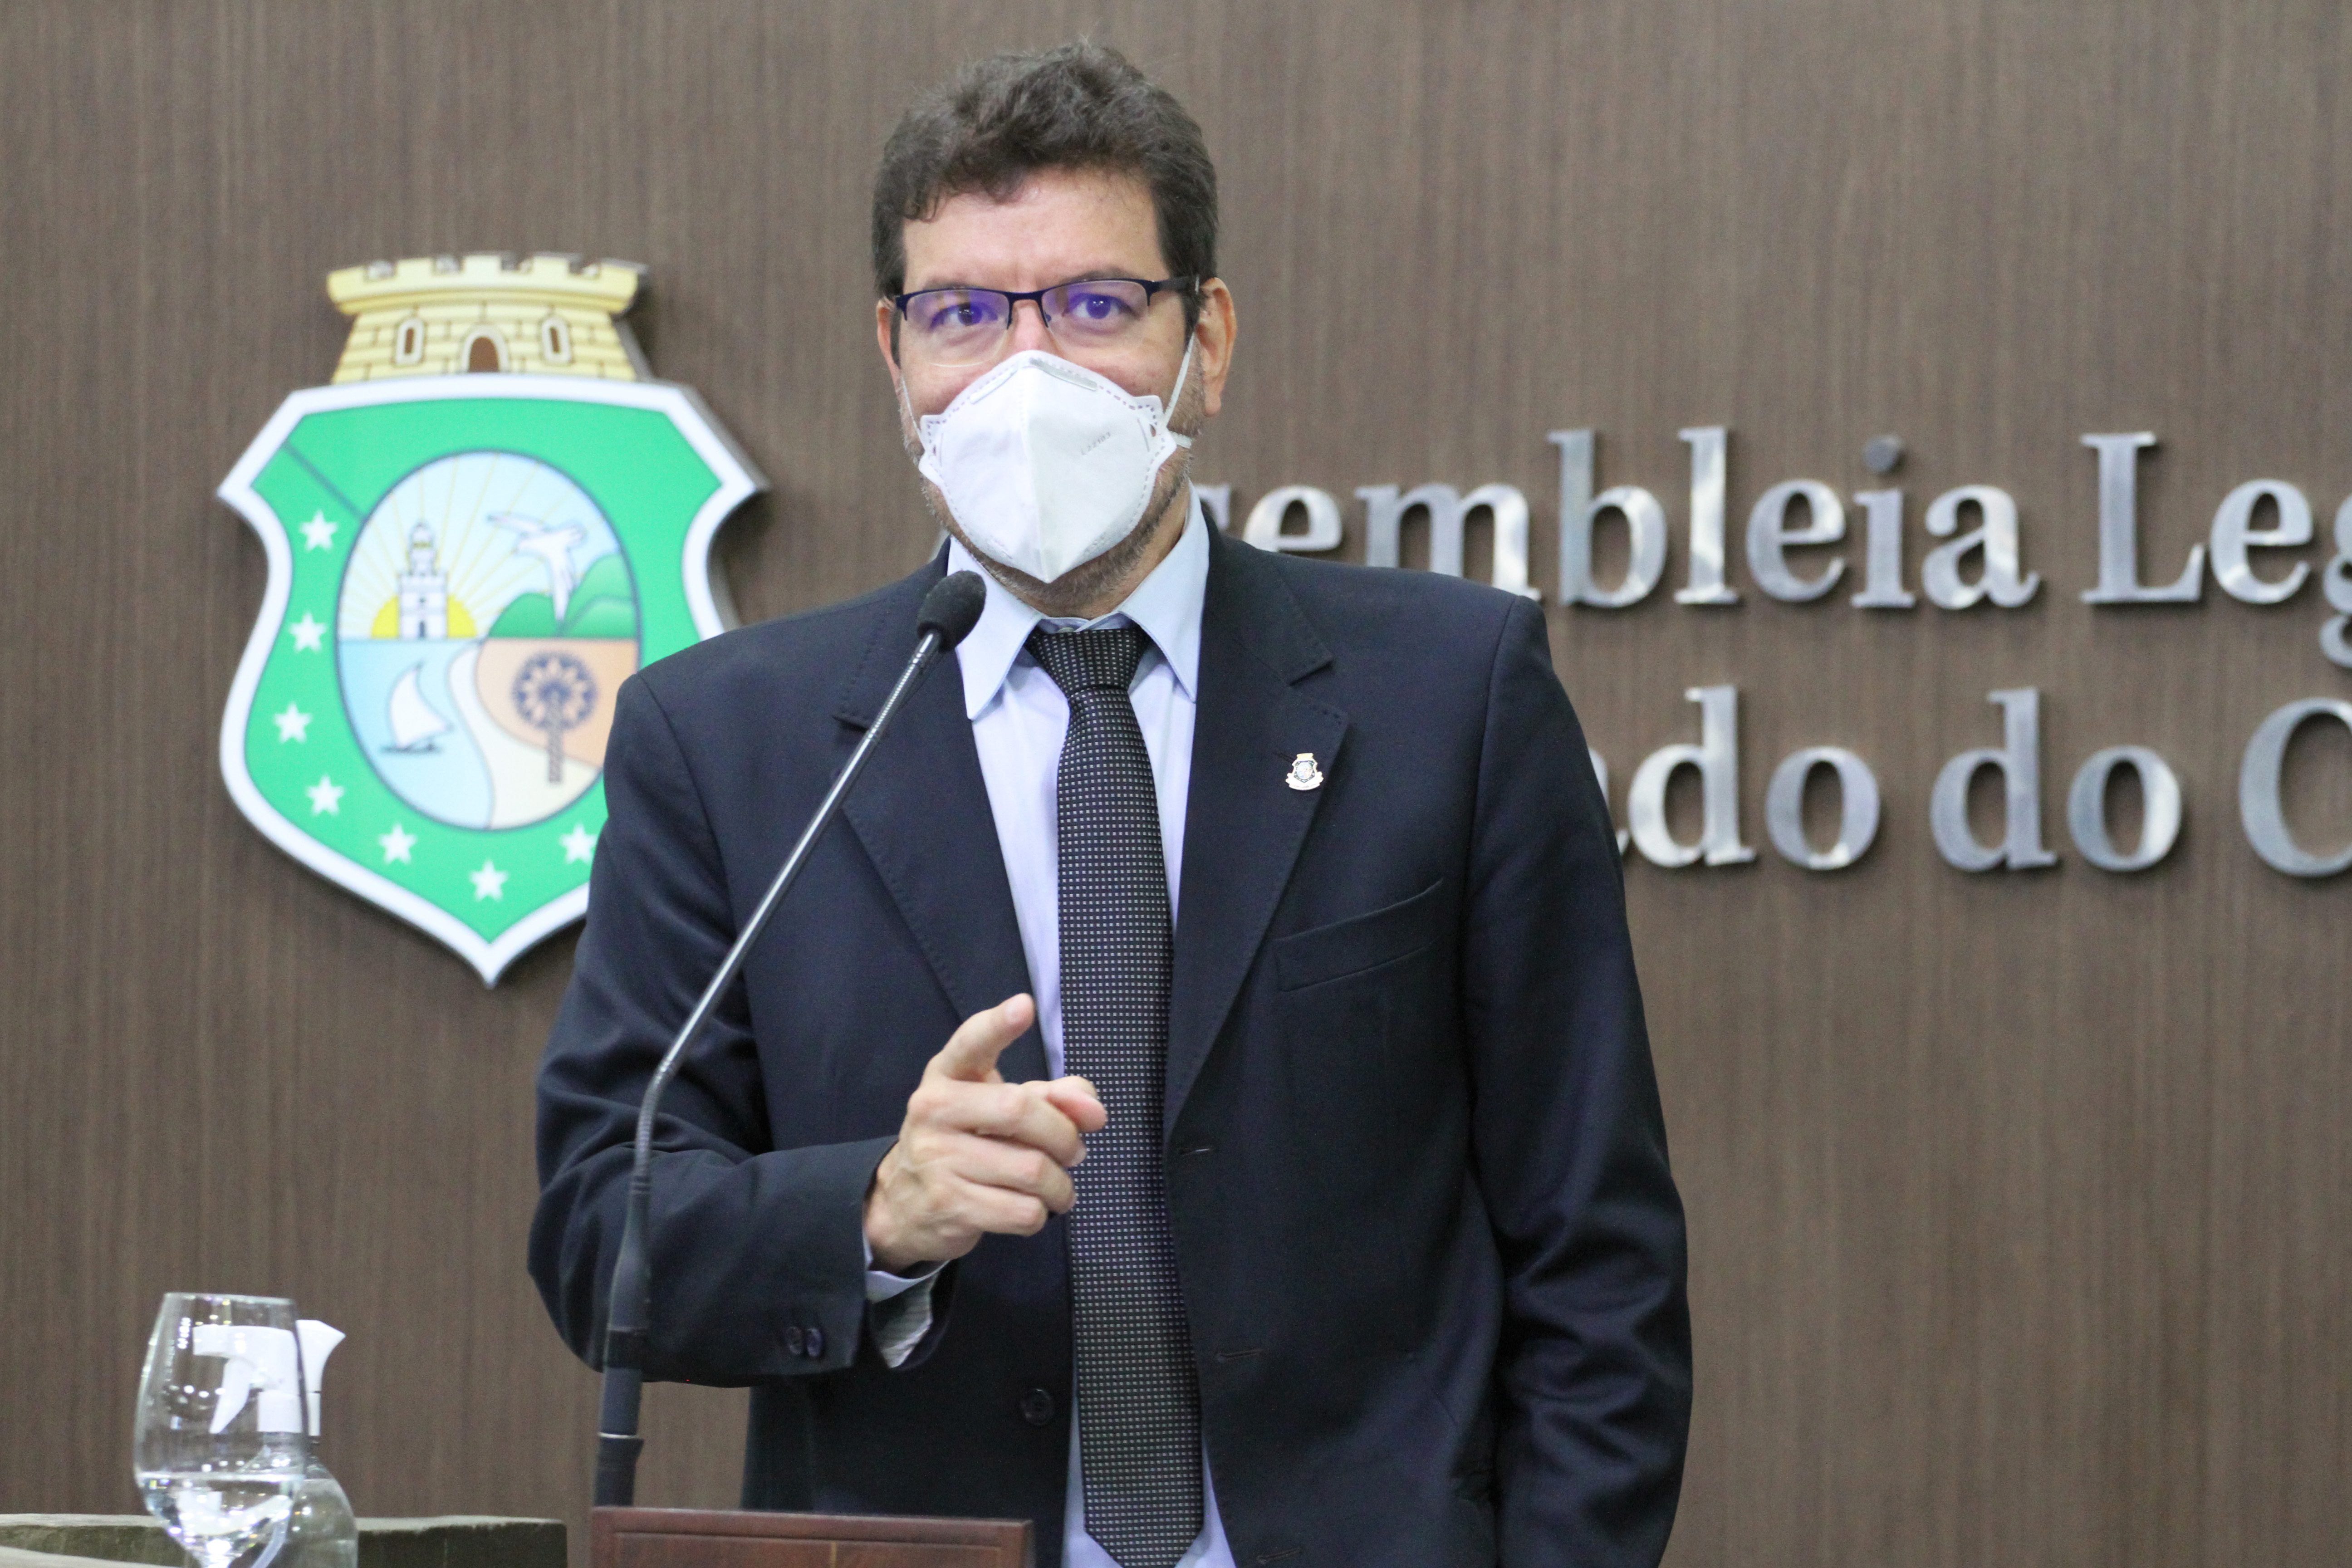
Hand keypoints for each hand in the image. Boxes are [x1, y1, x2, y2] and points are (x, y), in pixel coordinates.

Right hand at [864, 994, 1106, 1272]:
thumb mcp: (999, 1108)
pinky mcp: (949, 1205)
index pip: (972, 1043)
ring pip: (1032, 1170)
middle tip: (1075, 1151)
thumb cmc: (965, 1142)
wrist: (904, 1202)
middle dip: (1064, 1136)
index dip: (999, 1025)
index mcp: (947, 1075)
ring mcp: (937, 1159)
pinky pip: (1023, 1211)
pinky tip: (1031, 1207)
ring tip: (1057, 1188)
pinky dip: (1041, 1213)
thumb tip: (1093, 1109)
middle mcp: (934, 1110)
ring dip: (1060, 1185)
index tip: (1023, 1006)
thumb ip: (1053, 1097)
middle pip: (1021, 1111)